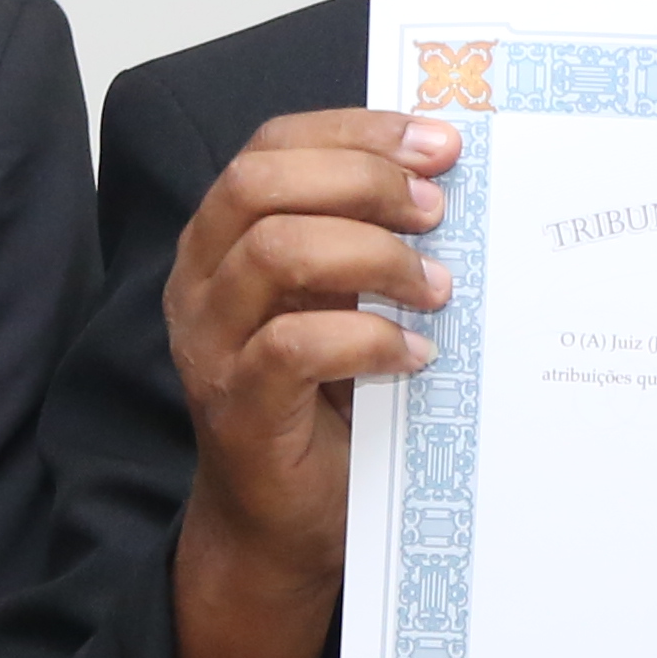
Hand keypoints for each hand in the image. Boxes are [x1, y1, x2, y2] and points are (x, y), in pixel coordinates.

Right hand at [156, 108, 459, 657]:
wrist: (288, 526)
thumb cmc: (329, 404)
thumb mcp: (349, 302)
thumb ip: (370, 242)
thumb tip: (454, 179)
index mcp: (225, 237)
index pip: (272, 145)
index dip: (357, 131)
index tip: (440, 143)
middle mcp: (203, 280)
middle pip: (262, 181)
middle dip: (364, 179)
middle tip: (439, 212)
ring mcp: (212, 345)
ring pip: (275, 250)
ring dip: (373, 257)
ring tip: (437, 290)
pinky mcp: (238, 408)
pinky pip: (293, 347)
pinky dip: (366, 339)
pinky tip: (415, 357)